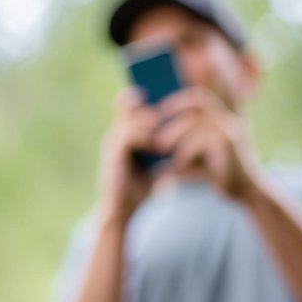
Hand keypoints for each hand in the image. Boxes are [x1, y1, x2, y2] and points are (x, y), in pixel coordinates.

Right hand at [98, 87, 160, 222]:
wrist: (124, 211)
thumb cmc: (142, 187)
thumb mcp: (159, 163)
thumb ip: (166, 147)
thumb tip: (189, 133)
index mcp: (124, 134)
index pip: (127, 105)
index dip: (138, 95)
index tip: (157, 90)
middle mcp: (115, 135)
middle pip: (127, 106)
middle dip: (146, 104)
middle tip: (165, 103)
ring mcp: (112, 144)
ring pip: (130, 121)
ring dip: (149, 122)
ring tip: (163, 126)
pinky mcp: (113, 156)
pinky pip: (129, 137)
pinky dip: (145, 138)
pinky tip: (158, 145)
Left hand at [154, 87, 260, 201]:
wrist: (245, 192)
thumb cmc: (218, 173)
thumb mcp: (200, 153)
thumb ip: (187, 139)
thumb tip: (156, 131)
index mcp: (223, 119)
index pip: (200, 97)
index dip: (179, 100)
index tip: (161, 110)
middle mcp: (228, 121)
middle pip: (194, 106)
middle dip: (173, 120)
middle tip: (158, 142)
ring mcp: (230, 131)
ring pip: (193, 124)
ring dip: (175, 139)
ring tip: (166, 154)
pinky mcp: (228, 145)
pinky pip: (197, 142)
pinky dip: (184, 154)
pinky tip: (180, 167)